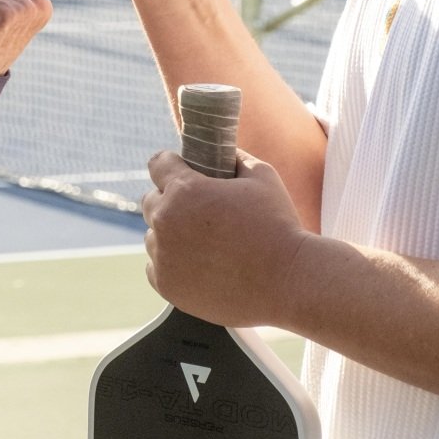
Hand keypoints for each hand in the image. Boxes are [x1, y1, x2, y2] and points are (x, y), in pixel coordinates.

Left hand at [141, 150, 306, 327]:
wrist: (288, 282)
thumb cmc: (277, 226)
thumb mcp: (261, 176)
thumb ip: (234, 157)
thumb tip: (223, 152)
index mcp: (184, 190)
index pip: (157, 164)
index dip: (172, 164)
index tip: (181, 170)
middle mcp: (165, 222)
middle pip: (151, 201)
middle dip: (170, 200)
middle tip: (197, 210)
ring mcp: (164, 257)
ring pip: (153, 236)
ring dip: (170, 234)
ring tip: (203, 242)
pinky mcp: (167, 286)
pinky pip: (155, 267)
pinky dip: (171, 264)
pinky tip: (197, 263)